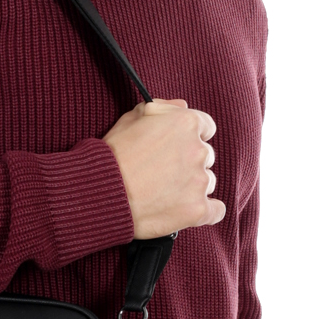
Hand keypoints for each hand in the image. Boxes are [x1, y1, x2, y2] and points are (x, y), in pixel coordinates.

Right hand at [102, 98, 224, 239]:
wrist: (101, 193)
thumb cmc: (112, 156)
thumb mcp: (131, 118)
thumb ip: (162, 108)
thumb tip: (182, 106)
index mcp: (186, 124)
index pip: (206, 127)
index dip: (190, 138)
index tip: (177, 149)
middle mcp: (198, 150)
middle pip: (205, 156)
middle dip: (188, 163)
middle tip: (164, 173)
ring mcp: (199, 181)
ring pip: (208, 182)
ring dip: (192, 187)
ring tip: (165, 194)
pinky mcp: (197, 209)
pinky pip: (216, 210)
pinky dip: (207, 211)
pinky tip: (190, 210)